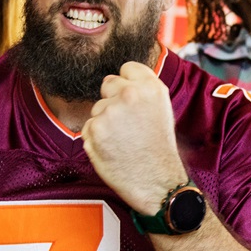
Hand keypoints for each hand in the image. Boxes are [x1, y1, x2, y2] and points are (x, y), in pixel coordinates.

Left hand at [81, 61, 186, 214]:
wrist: (158, 182)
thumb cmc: (159, 148)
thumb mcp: (162, 110)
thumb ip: (143, 90)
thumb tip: (120, 80)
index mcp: (151, 87)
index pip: (126, 68)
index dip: (128, 84)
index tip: (132, 100)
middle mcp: (130, 95)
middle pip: (108, 84)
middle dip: (113, 99)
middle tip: (128, 124)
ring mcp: (110, 111)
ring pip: (97, 108)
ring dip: (104, 121)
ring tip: (123, 140)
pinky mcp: (94, 130)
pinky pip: (88, 127)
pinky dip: (96, 138)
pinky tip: (113, 149)